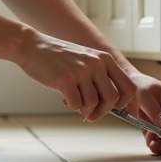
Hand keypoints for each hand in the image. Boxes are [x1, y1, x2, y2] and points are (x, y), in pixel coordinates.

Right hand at [16, 32, 137, 120]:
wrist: (32, 46)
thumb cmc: (58, 58)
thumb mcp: (85, 60)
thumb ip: (99, 77)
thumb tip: (112, 104)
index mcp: (105, 58)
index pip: (128, 87)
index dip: (124, 103)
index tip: (113, 108)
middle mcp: (96, 63)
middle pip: (113, 98)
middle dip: (103, 112)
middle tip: (92, 115)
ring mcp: (81, 70)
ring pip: (93, 103)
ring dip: (84, 110)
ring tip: (74, 104)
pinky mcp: (65, 79)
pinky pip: (77, 105)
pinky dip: (72, 106)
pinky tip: (65, 99)